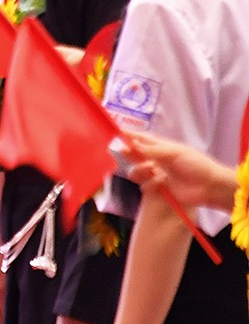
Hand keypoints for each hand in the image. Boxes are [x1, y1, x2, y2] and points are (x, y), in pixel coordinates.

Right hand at [121, 130, 237, 211]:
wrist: (209, 186)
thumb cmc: (195, 164)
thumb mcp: (173, 152)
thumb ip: (150, 149)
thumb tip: (130, 143)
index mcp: (160, 148)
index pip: (140, 139)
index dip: (128, 135)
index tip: (115, 132)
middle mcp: (155, 161)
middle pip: (132, 156)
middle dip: (126, 153)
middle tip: (123, 152)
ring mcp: (155, 176)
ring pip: (134, 173)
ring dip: (140, 170)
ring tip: (152, 170)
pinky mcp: (157, 191)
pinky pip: (144, 187)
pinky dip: (152, 185)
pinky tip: (163, 183)